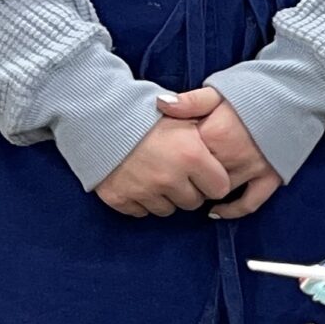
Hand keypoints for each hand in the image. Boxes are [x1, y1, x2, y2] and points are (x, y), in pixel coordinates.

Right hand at [95, 116, 231, 217]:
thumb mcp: (183, 111)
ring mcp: (144, 191)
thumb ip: (206, 129)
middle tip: (178, 172)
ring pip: (167, 210)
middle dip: (189, 190)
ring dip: (165, 197)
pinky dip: (141, 201)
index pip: (219, 188)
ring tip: (157, 175)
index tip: (205, 173)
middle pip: (192, 202)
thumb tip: (223, 140)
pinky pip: (140, 212)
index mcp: (192, 155)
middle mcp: (170, 177)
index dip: (213, 180)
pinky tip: (138, 181)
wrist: (101, 116)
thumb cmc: (147, 113)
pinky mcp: (121, 198)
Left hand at [158, 88, 284, 219]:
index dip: (175, 153)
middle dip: (187, 175)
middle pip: (198, 176)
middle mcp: (232, 156)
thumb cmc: (258, 88)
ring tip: (193, 186)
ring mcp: (252, 169)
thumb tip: (161, 104)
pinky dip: (232, 210)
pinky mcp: (271, 177)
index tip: (168, 152)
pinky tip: (217, 211)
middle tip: (177, 172)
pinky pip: (249, 202)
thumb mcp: (220, 89)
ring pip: (219, 191)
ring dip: (205, 191)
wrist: (299, 91)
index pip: (184, 154)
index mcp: (216, 134)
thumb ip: (190, 101)